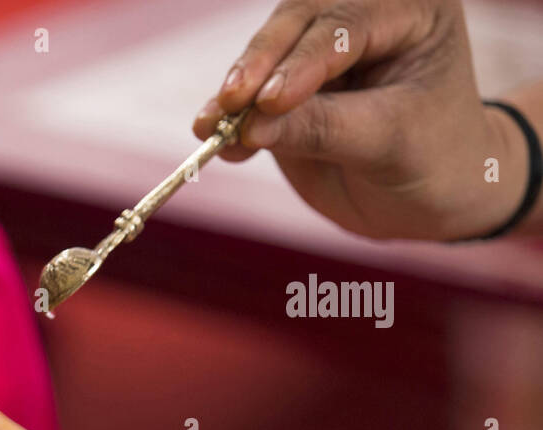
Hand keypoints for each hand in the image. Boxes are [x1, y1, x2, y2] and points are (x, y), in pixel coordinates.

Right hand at [193, 0, 530, 239]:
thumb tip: (251, 126)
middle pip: (298, 23)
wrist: (431, 197)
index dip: (304, 61)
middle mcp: (365, 16)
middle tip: (230, 101)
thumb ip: (323, 128)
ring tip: (210, 127)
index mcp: (412, 10)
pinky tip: (210, 137)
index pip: (347, 25)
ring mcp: (321, 50)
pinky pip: (249, 94)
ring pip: (266, 53)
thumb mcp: (388, 143)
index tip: (270, 101)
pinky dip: (228, 116)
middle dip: (259, 63)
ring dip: (234, 92)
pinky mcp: (287, 85)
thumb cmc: (433, 161)